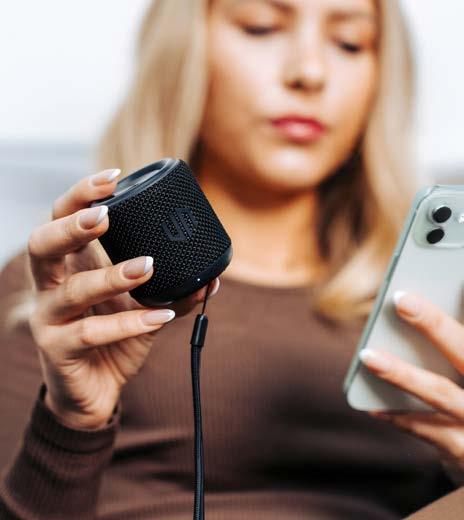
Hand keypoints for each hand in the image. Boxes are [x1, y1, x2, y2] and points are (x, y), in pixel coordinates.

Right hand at [27, 168, 219, 429]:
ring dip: (112, 276)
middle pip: (42, 245)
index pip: (60, 219)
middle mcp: (51, 287)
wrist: (95, 391)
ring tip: (147, 267)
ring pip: (72, 291)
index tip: (113, 178)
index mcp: (69, 266)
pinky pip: (92, 333)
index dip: (80, 196)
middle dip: (72, 226)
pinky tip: (159, 317)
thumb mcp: (143, 307)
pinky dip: (129, 323)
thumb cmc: (114, 338)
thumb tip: (212, 276)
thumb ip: (173, 291)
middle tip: (104, 216)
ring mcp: (50, 319)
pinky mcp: (59, 350)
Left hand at [359, 290, 463, 471]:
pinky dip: (397, 415)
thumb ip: (449, 344)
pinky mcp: (463, 450)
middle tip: (401, 300)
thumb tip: (427, 297)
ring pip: (441, 393)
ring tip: (368, 356)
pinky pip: (426, 430)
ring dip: (402, 373)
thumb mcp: (462, 365)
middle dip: (434, 325)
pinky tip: (372, 403)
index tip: (452, 274)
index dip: (455, 306)